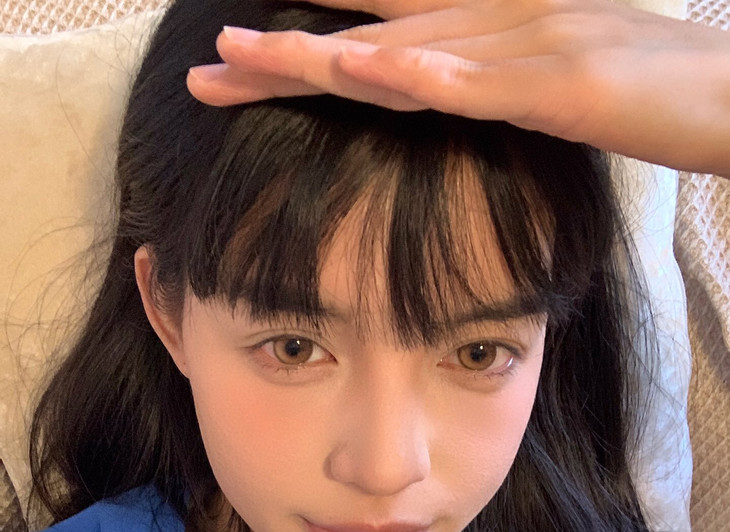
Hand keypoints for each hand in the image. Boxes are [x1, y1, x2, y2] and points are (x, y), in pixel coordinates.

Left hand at [187, 0, 729, 177]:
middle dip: (289, 54)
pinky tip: (372, 73)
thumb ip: (498, 94)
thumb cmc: (654, 92)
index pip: (384, 34)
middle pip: (375, 38)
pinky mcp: (568, 80)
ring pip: (414, 47)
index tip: (243, 64)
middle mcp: (500, 22)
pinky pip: (486, 79)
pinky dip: (427, 74)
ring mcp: (532, 43)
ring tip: (253, 57)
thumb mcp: (557, 93)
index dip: (311, 45)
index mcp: (493, 33)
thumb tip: (448, 108)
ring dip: (330, 53)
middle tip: (210, 70)